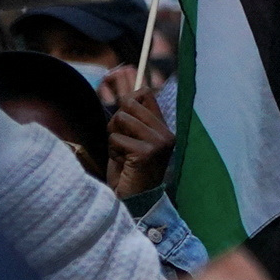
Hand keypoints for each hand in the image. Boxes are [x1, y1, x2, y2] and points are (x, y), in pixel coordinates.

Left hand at [106, 75, 174, 203]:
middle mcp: (165, 133)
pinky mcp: (147, 151)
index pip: (146, 95)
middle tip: (119, 141)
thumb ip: (128, 118)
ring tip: (121, 154)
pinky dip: (113, 151)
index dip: (129, 90)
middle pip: (131, 104)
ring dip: (113, 138)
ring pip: (122, 119)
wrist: (133, 201)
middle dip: (117, 121)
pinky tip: (124, 164)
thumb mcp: (128, 141)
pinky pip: (117, 138)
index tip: (119, 78)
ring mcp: (159, 142)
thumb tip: (124, 84)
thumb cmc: (127, 172)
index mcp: (163, 128)